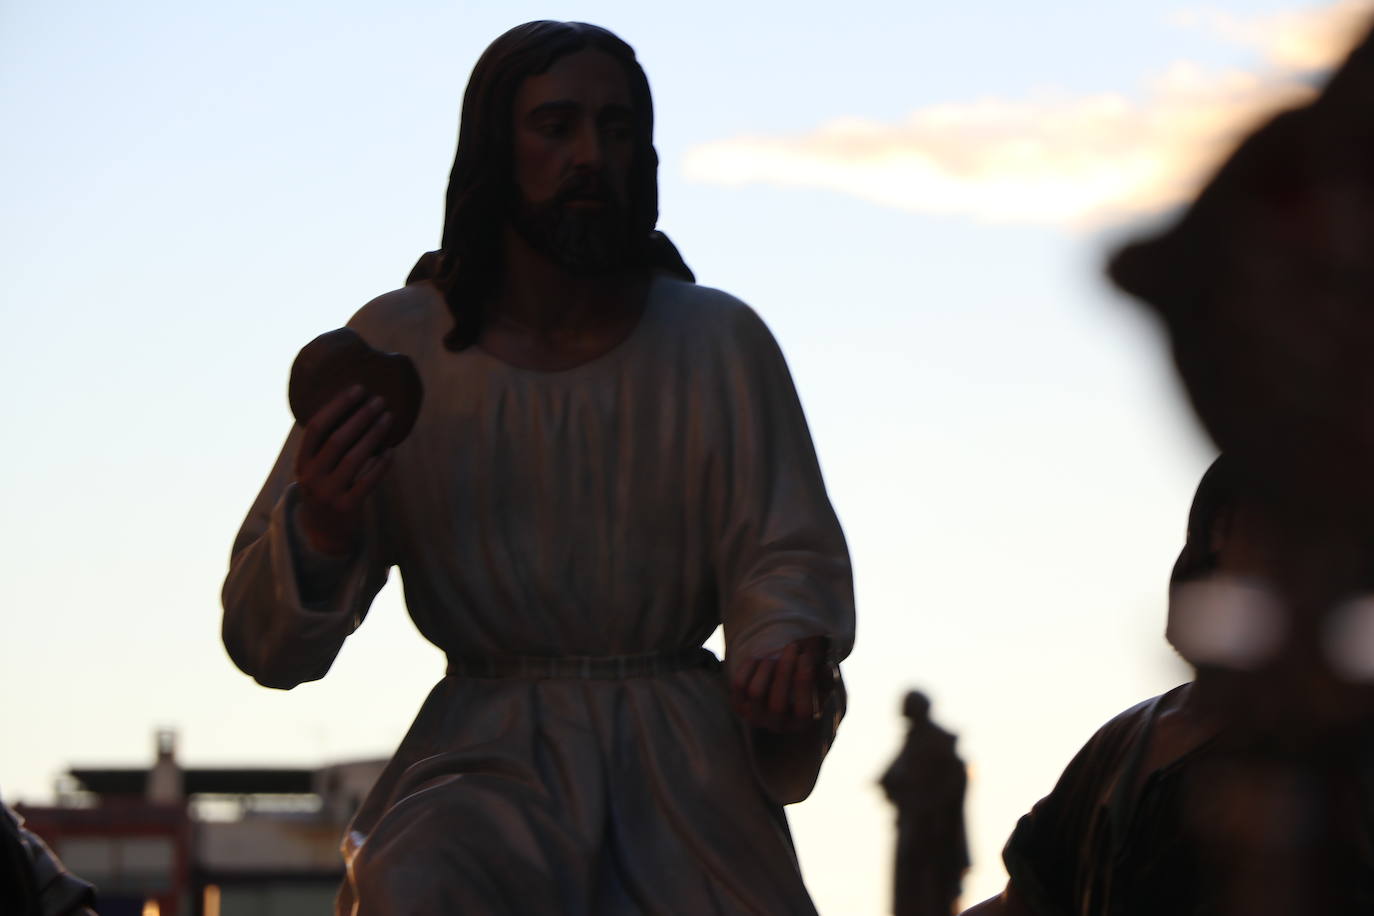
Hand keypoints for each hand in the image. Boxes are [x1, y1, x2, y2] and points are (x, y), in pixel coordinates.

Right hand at [294, 385, 393, 555]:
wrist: (322, 533)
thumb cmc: (324, 489)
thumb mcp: (315, 469)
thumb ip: (325, 446)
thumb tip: (354, 407)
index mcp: (301, 463)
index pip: (316, 428)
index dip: (337, 406)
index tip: (358, 389)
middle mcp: (311, 477)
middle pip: (338, 439)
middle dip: (360, 416)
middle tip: (380, 400)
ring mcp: (328, 494)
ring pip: (355, 458)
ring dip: (374, 434)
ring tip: (388, 417)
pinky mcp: (347, 507)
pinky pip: (369, 480)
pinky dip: (382, 463)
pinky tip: (391, 449)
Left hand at [730, 636, 830, 733]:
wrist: (781, 680)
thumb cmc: (806, 676)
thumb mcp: (821, 675)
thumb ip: (827, 673)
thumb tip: (825, 669)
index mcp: (802, 723)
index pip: (803, 711)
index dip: (804, 682)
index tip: (806, 656)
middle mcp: (778, 725)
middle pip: (777, 704)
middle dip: (785, 670)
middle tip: (792, 646)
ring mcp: (755, 717)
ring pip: (756, 693)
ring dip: (767, 666)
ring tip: (775, 654)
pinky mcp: (739, 705)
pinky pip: (740, 684)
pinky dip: (750, 666)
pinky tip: (760, 658)